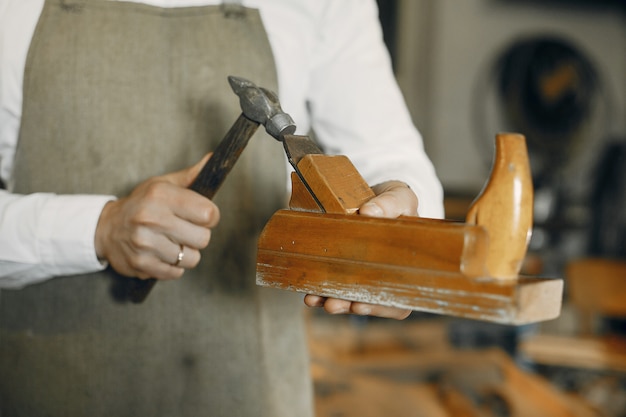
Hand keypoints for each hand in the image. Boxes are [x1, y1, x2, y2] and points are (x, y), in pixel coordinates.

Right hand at [95, 153, 219, 279]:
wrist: (106, 228)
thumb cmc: (141, 204)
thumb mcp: (162, 184)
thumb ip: (190, 176)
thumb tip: (213, 159)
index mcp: (161, 195)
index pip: (208, 213)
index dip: (210, 216)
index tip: (201, 216)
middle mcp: (151, 218)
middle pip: (203, 239)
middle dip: (198, 236)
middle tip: (184, 230)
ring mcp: (145, 243)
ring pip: (191, 258)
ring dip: (186, 252)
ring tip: (171, 242)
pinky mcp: (141, 264)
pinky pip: (176, 272)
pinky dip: (173, 265)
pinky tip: (162, 253)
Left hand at [303, 180, 417, 319]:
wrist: (376, 197)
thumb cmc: (394, 201)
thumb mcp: (399, 197)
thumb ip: (390, 203)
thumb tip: (369, 212)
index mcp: (408, 265)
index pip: (400, 297)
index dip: (380, 307)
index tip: (358, 306)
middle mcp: (389, 275)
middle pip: (371, 301)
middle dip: (350, 305)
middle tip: (331, 304)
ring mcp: (367, 273)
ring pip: (353, 298)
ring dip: (334, 301)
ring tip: (315, 299)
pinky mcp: (347, 268)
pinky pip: (337, 286)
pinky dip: (323, 291)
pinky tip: (311, 293)